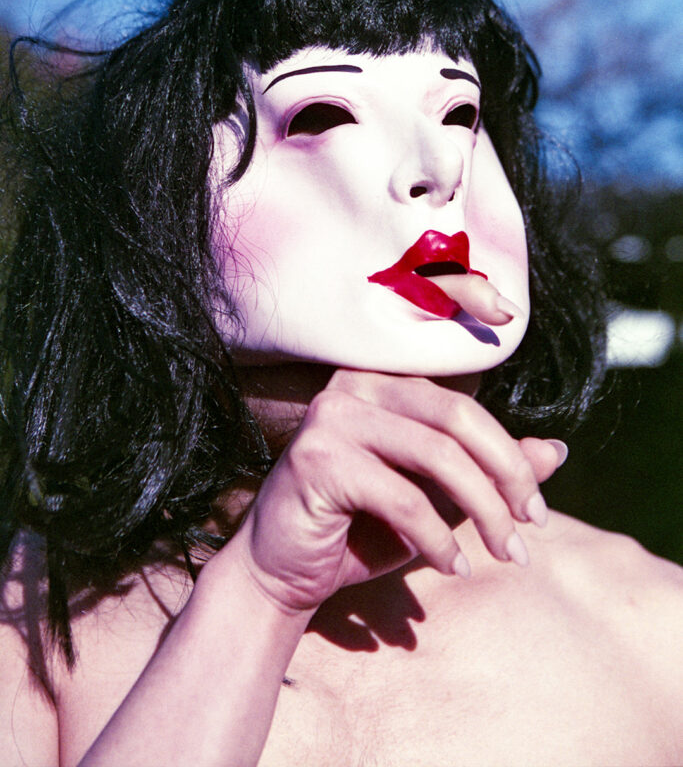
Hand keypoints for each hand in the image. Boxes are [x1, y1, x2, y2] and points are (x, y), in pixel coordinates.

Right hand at [233, 370, 564, 614]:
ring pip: (437, 456)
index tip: (536, 510)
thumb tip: (557, 451)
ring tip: (503, 555)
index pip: (464, 407)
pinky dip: (438, 539)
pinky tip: (454, 567)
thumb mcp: (434, 500)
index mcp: (382, 384)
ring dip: (483, 513)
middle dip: (506, 478)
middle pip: (457, 419)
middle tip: (529, 533)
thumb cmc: (360, 531)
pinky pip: (402, 498)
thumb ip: (486, 471)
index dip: (510, 455)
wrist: (280, 572)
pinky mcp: (317, 458)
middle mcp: (355, 386)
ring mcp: (332, 416)